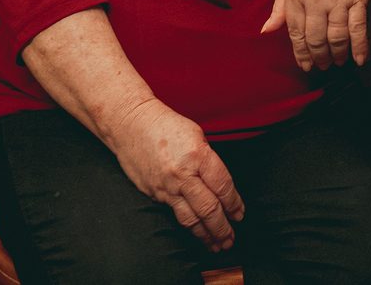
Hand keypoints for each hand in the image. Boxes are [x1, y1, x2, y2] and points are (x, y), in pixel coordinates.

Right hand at [107, 97, 244, 251]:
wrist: (131, 124)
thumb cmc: (166, 126)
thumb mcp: (197, 135)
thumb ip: (209, 161)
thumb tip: (220, 185)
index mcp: (198, 156)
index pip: (222, 186)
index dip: (234, 204)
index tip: (240, 214)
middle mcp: (183, 175)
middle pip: (208, 208)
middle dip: (222, 228)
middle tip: (231, 239)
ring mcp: (167, 187)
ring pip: (190, 219)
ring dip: (206, 235)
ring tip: (216, 245)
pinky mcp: (154, 194)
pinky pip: (175, 214)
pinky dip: (188, 227)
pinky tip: (196, 232)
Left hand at [260, 0, 370, 70]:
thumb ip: (280, 6)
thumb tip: (267, 31)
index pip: (295, 32)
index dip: (300, 52)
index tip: (304, 64)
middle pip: (316, 38)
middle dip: (318, 57)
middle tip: (320, 66)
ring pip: (336, 37)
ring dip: (336, 55)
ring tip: (336, 62)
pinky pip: (358, 27)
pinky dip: (359, 46)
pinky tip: (359, 58)